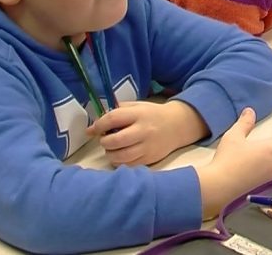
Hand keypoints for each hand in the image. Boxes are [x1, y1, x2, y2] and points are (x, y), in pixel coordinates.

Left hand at [88, 100, 206, 166]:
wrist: (178, 126)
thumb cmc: (152, 115)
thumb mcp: (137, 106)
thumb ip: (116, 112)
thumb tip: (92, 127)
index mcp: (139, 114)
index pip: (113, 118)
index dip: (99, 125)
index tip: (93, 129)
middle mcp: (143, 130)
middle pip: (115, 141)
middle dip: (104, 141)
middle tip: (105, 139)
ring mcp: (147, 147)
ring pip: (120, 156)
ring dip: (110, 154)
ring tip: (112, 148)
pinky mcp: (150, 159)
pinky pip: (128, 165)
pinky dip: (120, 162)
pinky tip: (121, 155)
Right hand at [195, 108, 271, 218]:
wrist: (220, 187)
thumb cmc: (227, 159)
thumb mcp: (233, 136)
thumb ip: (244, 123)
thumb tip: (250, 111)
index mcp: (271, 148)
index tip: (260, 143)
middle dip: (271, 154)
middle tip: (253, 155)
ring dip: (268, 168)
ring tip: (250, 168)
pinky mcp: (267, 192)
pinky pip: (270, 183)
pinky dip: (264, 180)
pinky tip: (249, 181)